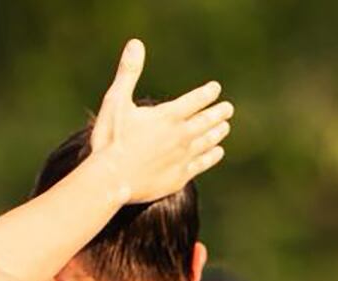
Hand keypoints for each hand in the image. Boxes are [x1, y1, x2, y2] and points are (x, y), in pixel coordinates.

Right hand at [86, 39, 234, 204]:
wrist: (110, 180)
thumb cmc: (110, 139)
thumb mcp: (116, 101)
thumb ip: (129, 72)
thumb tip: (136, 43)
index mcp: (169, 115)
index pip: (197, 99)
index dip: (208, 92)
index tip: (214, 89)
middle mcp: (181, 135)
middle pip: (207, 120)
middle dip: (219, 112)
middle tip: (227, 109)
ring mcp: (182, 157)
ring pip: (208, 141)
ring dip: (218, 132)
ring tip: (224, 127)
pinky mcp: (179, 177)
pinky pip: (202, 164)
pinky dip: (211, 156)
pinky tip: (216, 152)